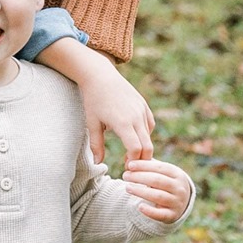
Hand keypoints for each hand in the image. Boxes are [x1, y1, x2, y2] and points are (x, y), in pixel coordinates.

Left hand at [43, 40, 154, 165]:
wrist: (100, 75)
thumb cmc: (93, 100)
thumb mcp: (92, 123)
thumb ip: (96, 145)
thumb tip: (97, 163)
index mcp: (123, 123)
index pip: (135, 150)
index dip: (132, 161)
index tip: (124, 166)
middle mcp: (136, 117)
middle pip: (147, 146)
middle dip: (141, 159)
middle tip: (130, 165)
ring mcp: (142, 110)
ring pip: (149, 136)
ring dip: (143, 147)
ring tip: (130, 152)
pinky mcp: (143, 105)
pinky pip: (150, 124)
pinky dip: (145, 134)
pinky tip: (134, 136)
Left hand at [121, 157, 192, 224]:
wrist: (180, 202)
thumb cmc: (164, 182)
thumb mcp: (161, 172)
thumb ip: (147, 165)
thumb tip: (129, 157)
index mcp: (177, 174)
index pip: (160, 167)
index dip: (144, 166)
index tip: (130, 165)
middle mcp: (179, 188)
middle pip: (158, 181)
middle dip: (139, 177)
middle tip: (125, 176)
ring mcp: (177, 202)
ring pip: (158, 196)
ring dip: (141, 191)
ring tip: (127, 187)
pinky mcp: (172, 215)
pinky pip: (161, 214)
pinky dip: (150, 211)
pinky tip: (139, 207)